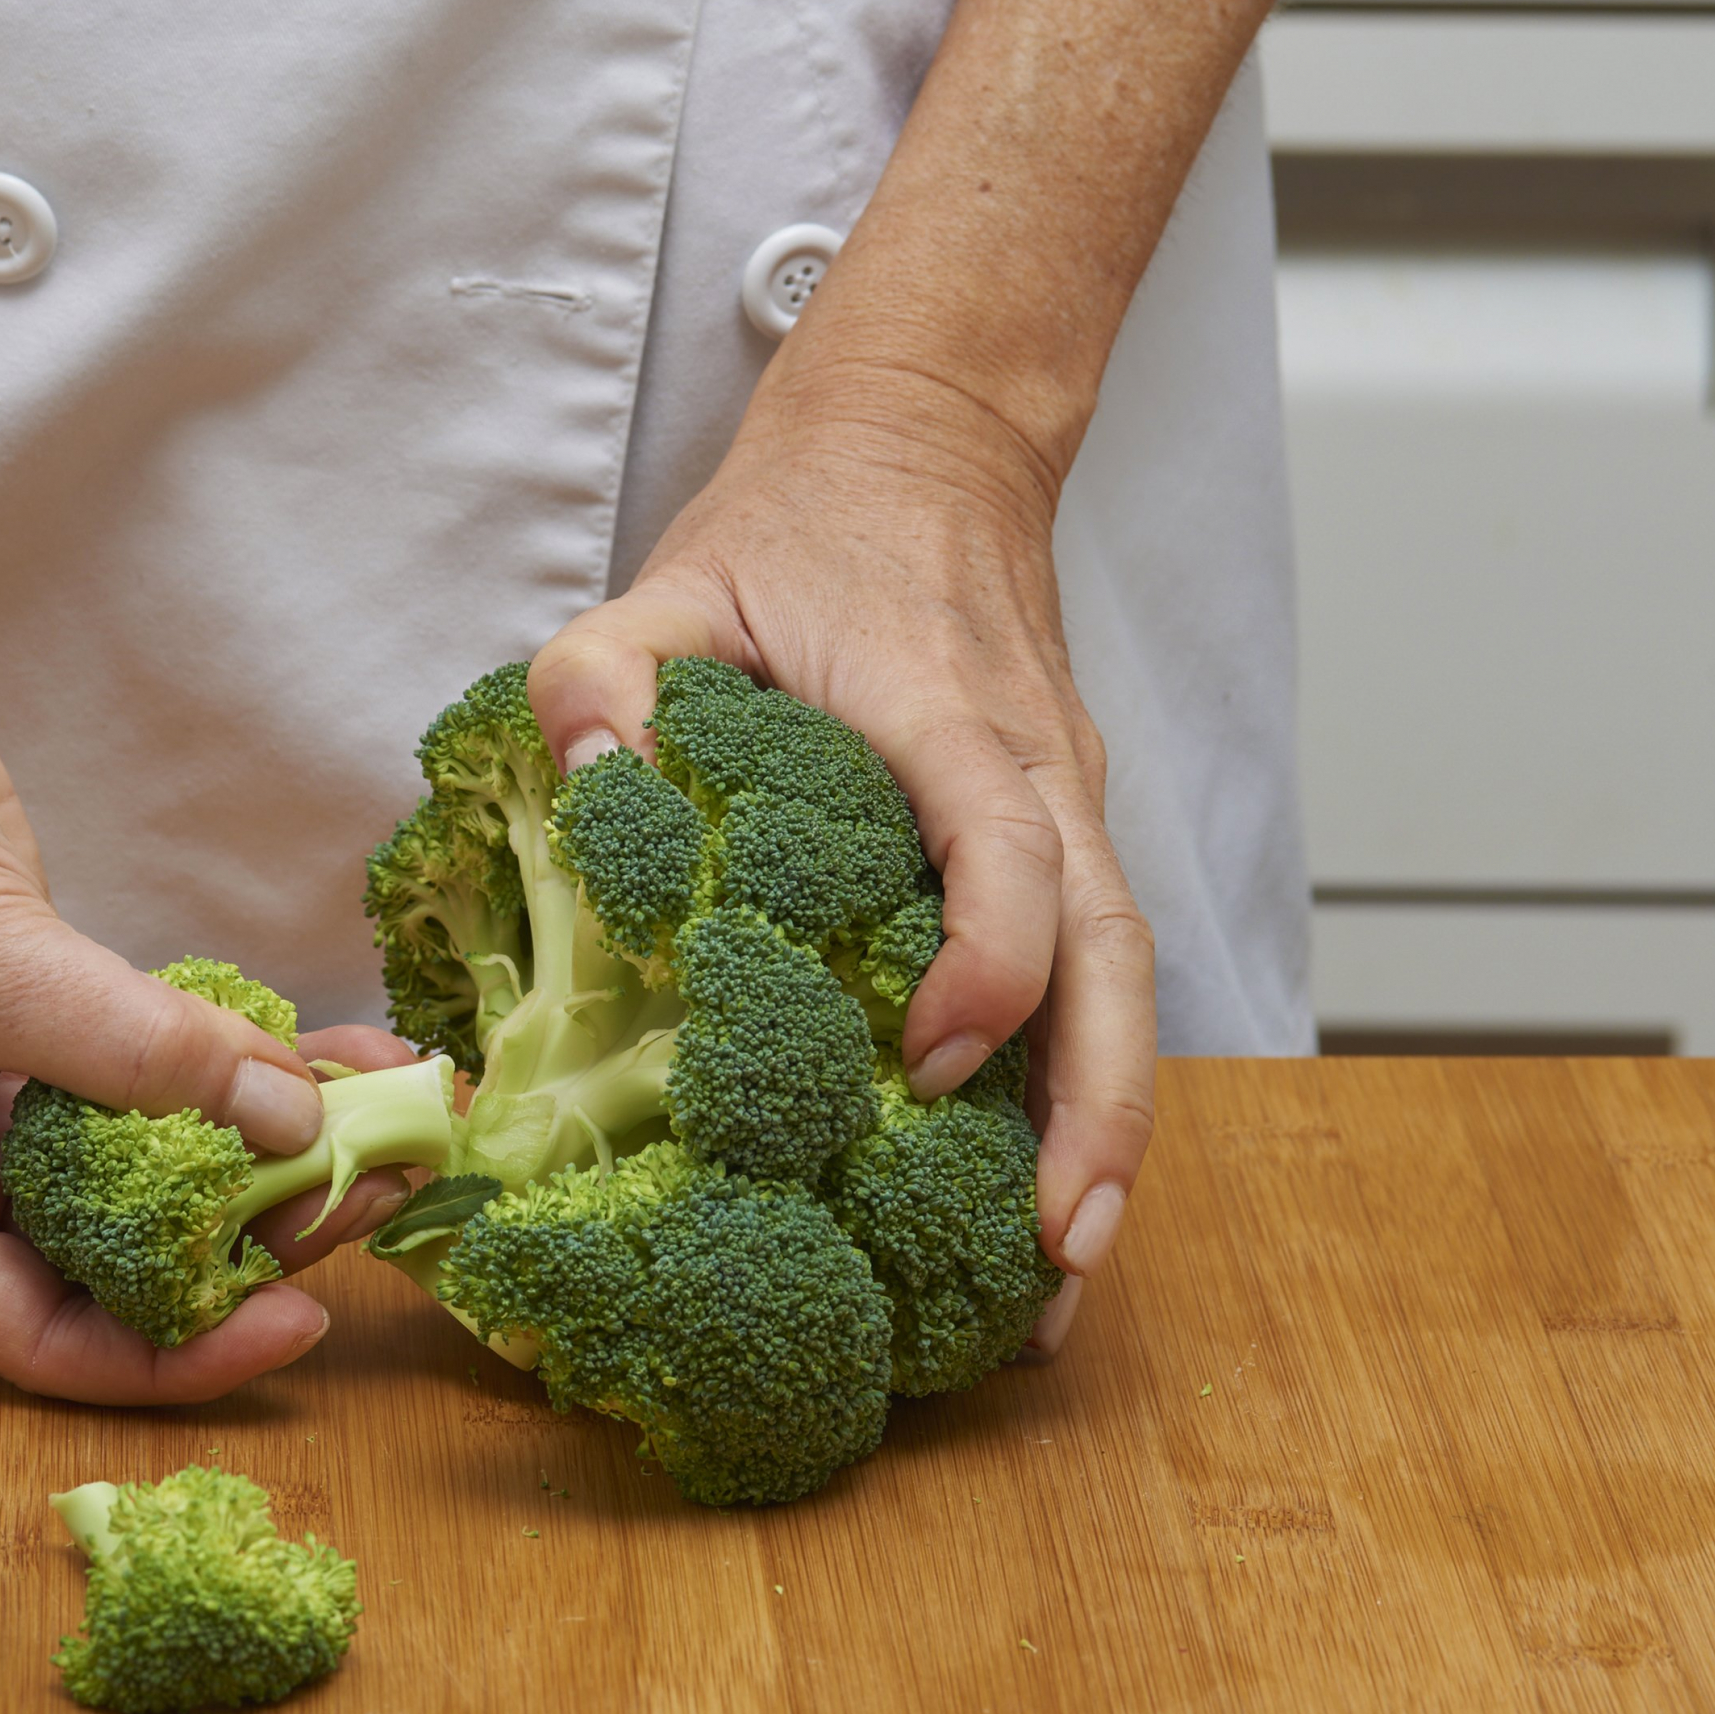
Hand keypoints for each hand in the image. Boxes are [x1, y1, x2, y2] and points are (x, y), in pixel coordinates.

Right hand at [0, 624, 399, 1403]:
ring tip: (396, 1126)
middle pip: (121, 1260)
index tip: (297, 1317)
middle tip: (377, 1194)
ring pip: (164, 1171)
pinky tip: (349, 1054)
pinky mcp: (62, 1032)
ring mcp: (6, 1107)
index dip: (177, 1348)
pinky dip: (257, 1069)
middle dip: (254, 1233)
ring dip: (278, 1150)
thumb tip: (293, 1121)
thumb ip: (137, 1051)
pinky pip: (175, 1080)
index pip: (44, 1336)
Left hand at [529, 362, 1151, 1354]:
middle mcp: (1040, 767)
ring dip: (1108, 1121)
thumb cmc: (800, 525)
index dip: (991, 955)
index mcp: (948, 711)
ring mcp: (1067, 804)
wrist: (927, 440)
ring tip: (1060, 1273)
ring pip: (1126, 975)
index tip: (934, 1055)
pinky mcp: (1062, 832)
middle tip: (1057, 1253)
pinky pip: (1097, 969)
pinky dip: (1083, 1080)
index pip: (1012, 843)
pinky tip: (1041, 1189)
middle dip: (1099, 1105)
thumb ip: (603, 668)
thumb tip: (589, 778)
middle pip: (1116, 948)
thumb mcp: (669, 574)